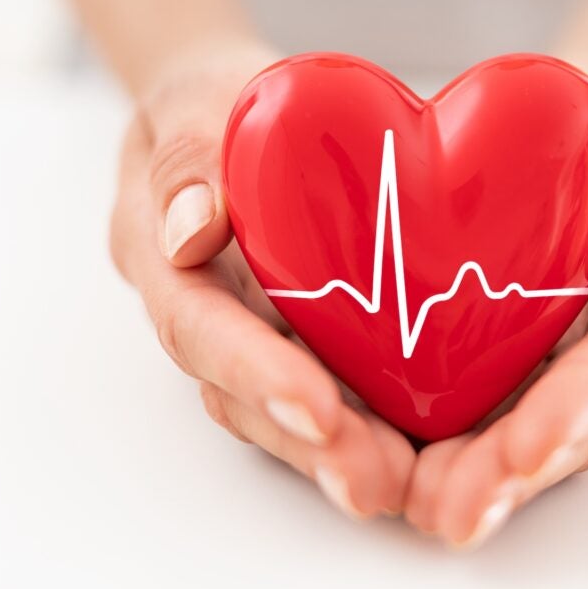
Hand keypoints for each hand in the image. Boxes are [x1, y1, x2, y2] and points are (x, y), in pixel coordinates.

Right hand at [109, 41, 415, 517]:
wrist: (230, 118)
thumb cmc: (210, 104)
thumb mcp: (191, 103)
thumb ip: (188, 157)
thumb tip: (191, 229)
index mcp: (165, 260)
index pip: (197, 327)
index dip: (252, 373)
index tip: (313, 409)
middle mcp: (206, 314)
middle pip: (242, 396)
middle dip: (306, 443)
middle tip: (373, 482)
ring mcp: (252, 333)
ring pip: (283, 409)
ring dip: (339, 451)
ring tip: (402, 485)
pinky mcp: (302, 337)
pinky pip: (329, 387)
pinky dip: (368, 422)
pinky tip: (422, 448)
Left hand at [403, 94, 587, 547]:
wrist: (576, 126)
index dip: (578, 409)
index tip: (529, 450)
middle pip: (568, 427)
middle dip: (511, 472)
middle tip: (452, 509)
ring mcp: (554, 357)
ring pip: (519, 431)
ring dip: (470, 475)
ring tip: (413, 502)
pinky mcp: (502, 353)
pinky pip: (475, 402)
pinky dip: (435, 435)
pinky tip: (383, 458)